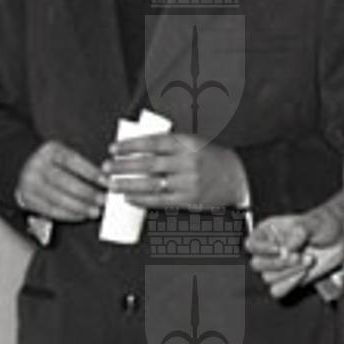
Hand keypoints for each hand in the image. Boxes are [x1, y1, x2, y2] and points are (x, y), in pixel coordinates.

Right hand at [14, 140, 106, 222]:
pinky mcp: (28, 199)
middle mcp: (37, 165)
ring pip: (58, 199)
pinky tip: (81, 215)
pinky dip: (69, 215)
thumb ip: (81, 165)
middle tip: (103, 200)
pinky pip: (51, 210)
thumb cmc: (53, 163)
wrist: (24, 169)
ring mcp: (30, 183)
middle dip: (87, 193)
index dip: (91, 172)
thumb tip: (105, 179)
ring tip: (95, 211)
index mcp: (50, 150)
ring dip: (80, 207)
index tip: (106, 181)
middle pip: (65, 181)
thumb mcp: (64, 154)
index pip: (72, 161)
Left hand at [103, 131, 246, 213]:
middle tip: (106, 167)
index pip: (152, 142)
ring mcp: (188, 182)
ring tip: (111, 184)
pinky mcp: (189, 200)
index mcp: (187, 143)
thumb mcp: (192, 143)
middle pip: (148, 164)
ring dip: (127, 185)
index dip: (130, 146)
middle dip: (123, 166)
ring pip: (151, 184)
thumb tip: (135, 150)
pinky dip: (142, 200)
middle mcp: (187, 162)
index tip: (113, 148)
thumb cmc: (209, 158)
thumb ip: (168, 146)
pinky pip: (160, 201)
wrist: (237, 177)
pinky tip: (129, 198)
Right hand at [247, 201, 343, 300]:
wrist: (340, 238)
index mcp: (268, 232)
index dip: (262, 249)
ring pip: (268, 279)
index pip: (251, 244)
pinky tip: (303, 274)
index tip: (279, 248)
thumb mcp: (311, 223)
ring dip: (289, 272)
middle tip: (299, 255)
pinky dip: (289, 284)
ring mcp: (278, 266)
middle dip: (280, 262)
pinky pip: (277, 291)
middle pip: (257, 264)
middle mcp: (270, 250)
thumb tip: (284, 250)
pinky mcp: (287, 279)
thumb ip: (296, 234)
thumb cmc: (323, 224)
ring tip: (308, 260)